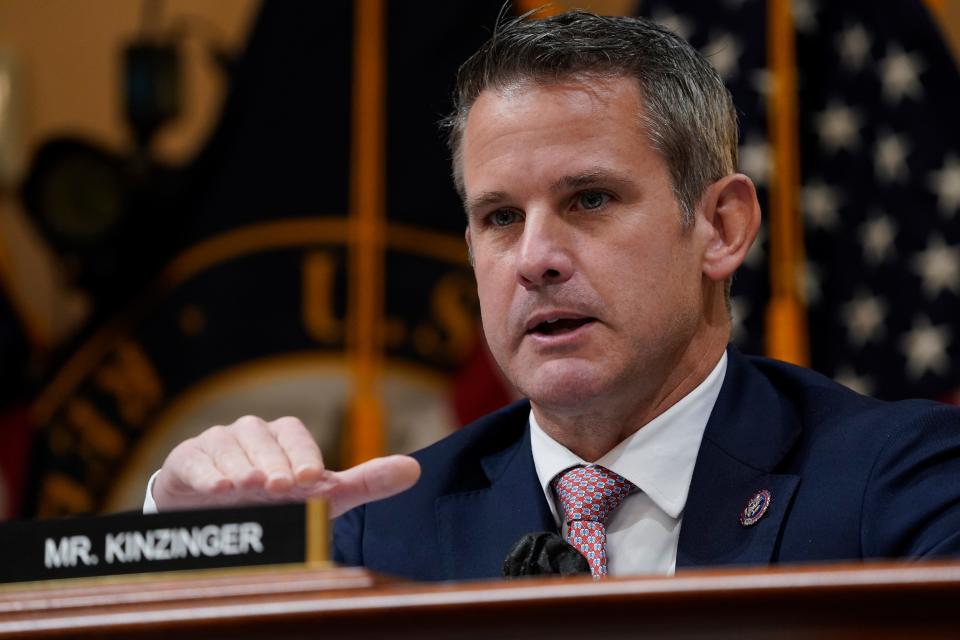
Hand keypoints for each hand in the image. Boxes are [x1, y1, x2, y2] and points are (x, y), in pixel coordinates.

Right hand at [151, 415, 420, 517]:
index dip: (304, 455)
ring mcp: (218, 443)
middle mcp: (252, 433)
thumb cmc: (278, 500)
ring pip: (229, 445)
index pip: (295, 435)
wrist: (218, 511)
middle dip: (273, 463)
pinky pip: (195, 459)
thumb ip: (365, 482)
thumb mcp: (321, 495)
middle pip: (263, 439)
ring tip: (246, 487)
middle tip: (280, 487)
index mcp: (285, 437)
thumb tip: (415, 469)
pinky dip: (207, 473)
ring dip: (240, 465)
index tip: (313, 480)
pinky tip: (218, 489)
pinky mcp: (188, 459)